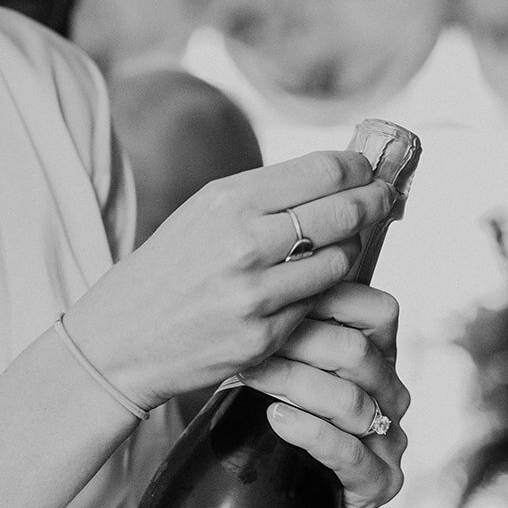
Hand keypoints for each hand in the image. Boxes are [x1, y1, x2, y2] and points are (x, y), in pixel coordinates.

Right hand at [64, 150, 396, 409]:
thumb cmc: (170, 268)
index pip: (322, 170)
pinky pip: (316, 306)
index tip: (369, 170)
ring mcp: (254, 295)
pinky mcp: (262, 338)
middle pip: (343, 212)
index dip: (359, 168)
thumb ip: (265, 194)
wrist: (121, 339)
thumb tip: (337, 173)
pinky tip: (313, 286)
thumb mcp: (204, 212)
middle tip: (387, 198)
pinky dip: (321, 293)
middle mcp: (243, 243)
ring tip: (343, 244)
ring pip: (340, 262)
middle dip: (375, 201)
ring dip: (350, 250)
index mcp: (228, 200)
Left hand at [238, 282, 408, 507]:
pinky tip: (277, 418)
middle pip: (358, 352)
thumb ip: (288, 329)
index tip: (278, 295)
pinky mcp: (379, 484)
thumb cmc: (269, 424)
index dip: (331, 299)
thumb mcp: (278, 369)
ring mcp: (391, 442)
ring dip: (293, 384)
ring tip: (248, 374)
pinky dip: (310, 433)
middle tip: (249, 334)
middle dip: (300, 341)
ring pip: (350, 400)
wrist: (270, 506)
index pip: (379, 312)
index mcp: (379, 358)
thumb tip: (263, 273)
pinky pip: (349, 453)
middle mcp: (392, 395)